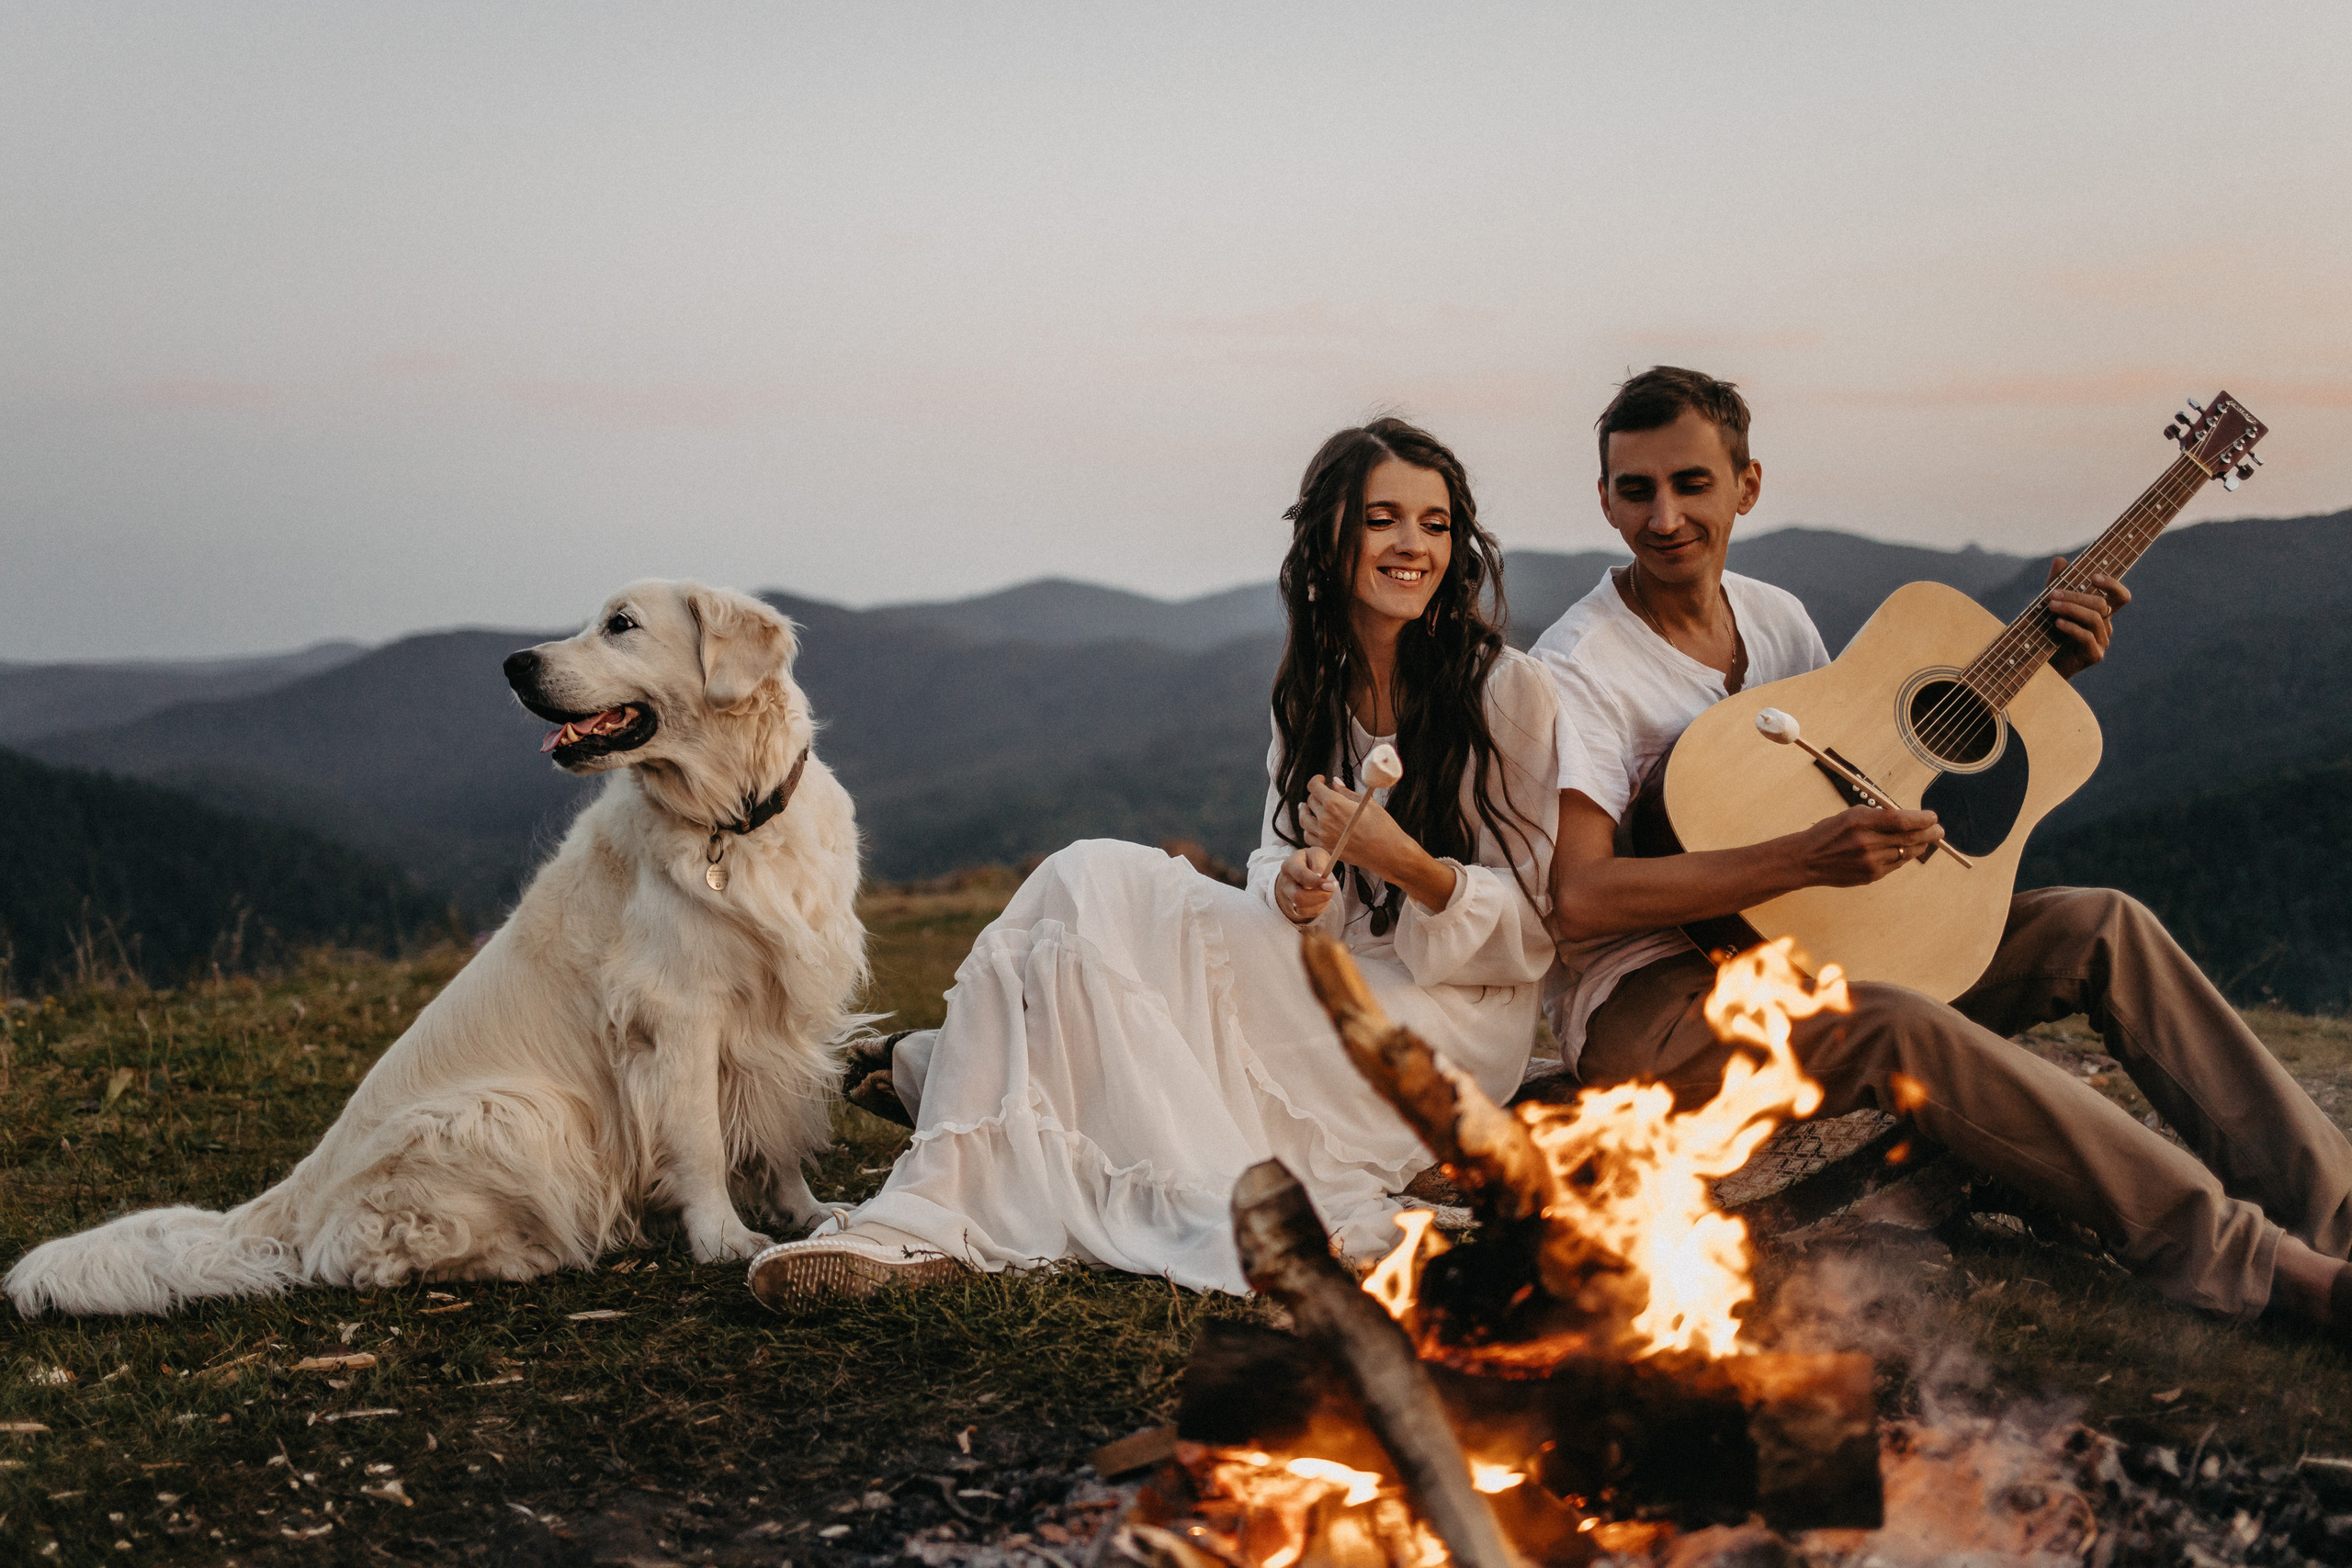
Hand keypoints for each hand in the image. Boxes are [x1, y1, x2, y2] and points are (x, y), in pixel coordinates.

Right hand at [1277, 847, 1335, 923]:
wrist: (1301, 869)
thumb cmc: (1311, 861)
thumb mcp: (1316, 854)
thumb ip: (1319, 863)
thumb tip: (1321, 876)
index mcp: (1289, 865)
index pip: (1301, 876)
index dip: (1317, 882)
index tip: (1332, 885)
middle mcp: (1285, 883)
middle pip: (1299, 897)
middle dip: (1320, 896)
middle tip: (1332, 889)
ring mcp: (1288, 897)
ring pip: (1303, 909)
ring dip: (1321, 902)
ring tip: (1326, 891)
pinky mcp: (1294, 908)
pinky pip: (1308, 914)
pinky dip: (1319, 908)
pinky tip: (1321, 898)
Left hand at [1303, 773, 1403, 876]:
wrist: (1387, 852)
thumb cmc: (1381, 826)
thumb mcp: (1366, 802)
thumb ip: (1346, 792)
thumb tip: (1335, 783)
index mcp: (1334, 803)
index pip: (1314, 787)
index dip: (1316, 780)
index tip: (1321, 780)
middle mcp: (1325, 819)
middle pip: (1310, 802)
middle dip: (1315, 795)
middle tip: (1322, 795)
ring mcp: (1323, 835)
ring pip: (1304, 820)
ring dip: (1306, 812)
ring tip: (1307, 808)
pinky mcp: (1327, 848)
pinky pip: (1308, 837)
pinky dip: (1308, 830)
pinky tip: (1313, 827)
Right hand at [1795, 806, 1946, 887]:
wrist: (1806, 860)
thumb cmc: (1828, 833)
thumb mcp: (1850, 815)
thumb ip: (1877, 816)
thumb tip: (1907, 818)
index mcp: (1860, 821)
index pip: (1901, 820)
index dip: (1921, 819)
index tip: (1932, 817)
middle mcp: (1867, 842)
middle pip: (1909, 837)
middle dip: (1928, 834)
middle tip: (1939, 831)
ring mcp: (1870, 861)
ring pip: (1906, 853)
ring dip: (1919, 846)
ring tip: (1925, 841)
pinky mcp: (1871, 876)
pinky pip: (1896, 864)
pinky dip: (1904, 857)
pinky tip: (1906, 851)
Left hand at [2045, 556, 2129, 678]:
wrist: (2037, 665)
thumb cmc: (2044, 632)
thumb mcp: (2049, 604)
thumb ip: (2056, 584)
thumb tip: (2060, 559)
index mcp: (2100, 612)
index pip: (2120, 596)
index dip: (2112, 584)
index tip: (2093, 576)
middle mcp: (2105, 626)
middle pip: (2101, 604)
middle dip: (2076, 596)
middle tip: (2052, 594)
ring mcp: (2102, 642)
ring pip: (2095, 618)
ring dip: (2071, 609)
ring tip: (2051, 606)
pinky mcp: (2094, 656)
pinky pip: (2088, 637)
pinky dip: (2072, 627)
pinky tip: (2057, 623)